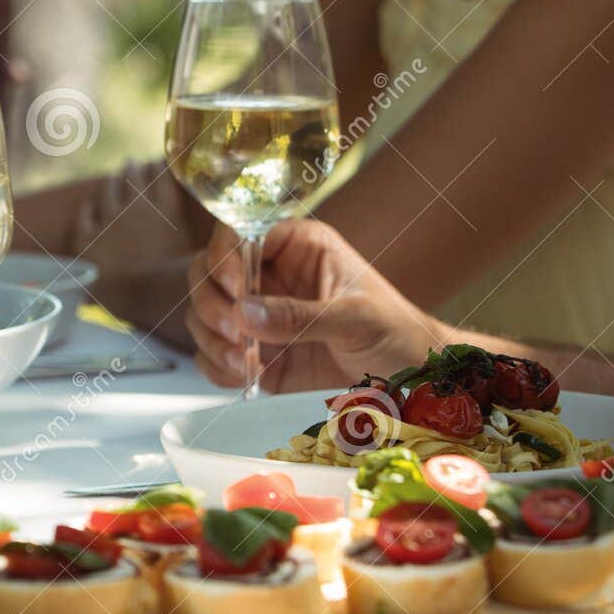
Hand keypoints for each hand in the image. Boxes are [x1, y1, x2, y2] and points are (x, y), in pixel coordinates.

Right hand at [185, 219, 441, 391]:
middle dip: (213, 303)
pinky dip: (218, 367)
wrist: (409, 381)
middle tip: (235, 332)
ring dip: (212, 338)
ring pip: (204, 314)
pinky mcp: (254, 353)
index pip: (240, 233)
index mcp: (297, 246)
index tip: (235, 288)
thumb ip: (301, 314)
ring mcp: (258, 316)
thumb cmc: (395, 333)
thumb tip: (246, 312)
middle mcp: (270, 276)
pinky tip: (245, 376)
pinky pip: (214, 355)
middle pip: (208, 272)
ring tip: (245, 361)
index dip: (226, 256)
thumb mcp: (355, 318)